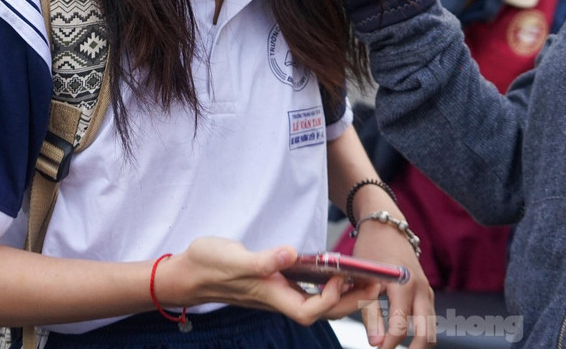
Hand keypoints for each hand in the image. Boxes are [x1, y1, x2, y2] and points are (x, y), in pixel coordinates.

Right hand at [156, 239, 377, 326]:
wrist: (188, 271)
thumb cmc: (208, 265)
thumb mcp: (233, 258)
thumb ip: (262, 259)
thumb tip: (290, 254)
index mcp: (271, 295)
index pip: (310, 311)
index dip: (330, 300)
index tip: (340, 278)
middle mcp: (278, 297)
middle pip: (322, 310)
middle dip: (351, 300)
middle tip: (377, 283)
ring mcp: (278, 291)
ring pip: (318, 301)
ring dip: (344, 292)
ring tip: (366, 278)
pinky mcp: (276, 282)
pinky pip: (310, 289)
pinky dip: (327, 283)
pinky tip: (338, 271)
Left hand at [351, 219, 434, 348]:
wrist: (386, 228)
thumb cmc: (371, 252)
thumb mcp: (364, 281)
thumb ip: (371, 314)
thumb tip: (376, 344)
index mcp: (404, 286)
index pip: (400, 327)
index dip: (388, 346)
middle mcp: (420, 289)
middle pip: (425, 332)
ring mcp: (426, 290)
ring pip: (430, 327)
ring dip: (418, 343)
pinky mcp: (426, 291)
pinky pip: (428, 318)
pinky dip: (420, 332)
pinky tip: (406, 342)